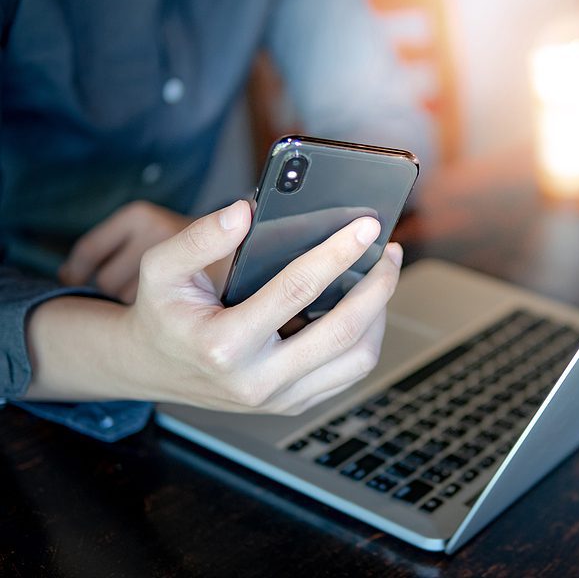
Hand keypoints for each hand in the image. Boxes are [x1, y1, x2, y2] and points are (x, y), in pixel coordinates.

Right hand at [27, 200, 402, 414]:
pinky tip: (364, 304)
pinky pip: (349, 373)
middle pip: (342, 331)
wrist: (153, 367)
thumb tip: (245, 211)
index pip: (296, 290)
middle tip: (390, 252)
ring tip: (380, 275)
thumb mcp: (160, 268)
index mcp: (224, 346)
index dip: (337, 253)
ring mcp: (280, 398)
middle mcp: (257, 381)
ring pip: (357, 359)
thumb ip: (199, 238)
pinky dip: (366, 336)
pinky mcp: (295, 404)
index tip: (367, 225)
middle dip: (376, 286)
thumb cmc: (163, 313)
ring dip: (379, 314)